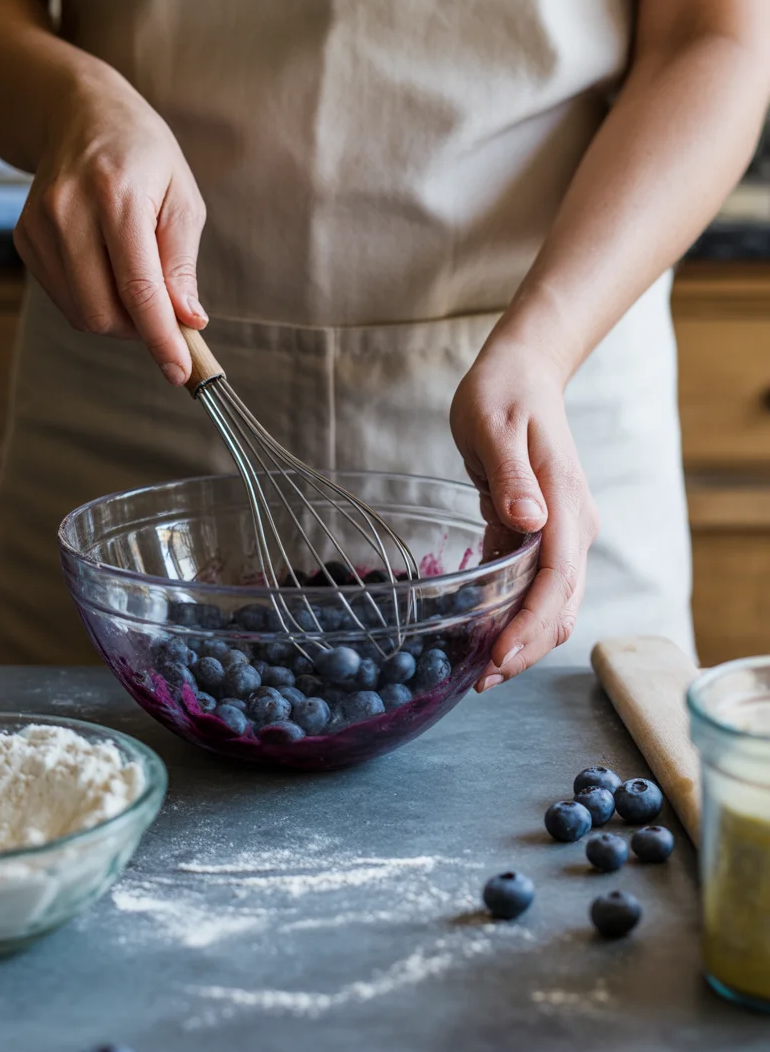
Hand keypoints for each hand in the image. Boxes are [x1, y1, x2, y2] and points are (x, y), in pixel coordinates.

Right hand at [13, 66, 206, 383]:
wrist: (80, 115)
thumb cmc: (144, 157)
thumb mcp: (181, 198)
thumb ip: (182, 263)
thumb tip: (188, 320)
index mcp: (115, 197)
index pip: (138, 289)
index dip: (161, 338)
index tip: (180, 372)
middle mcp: (68, 212)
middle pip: (102, 312)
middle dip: (140, 329)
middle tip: (165, 313)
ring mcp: (38, 226)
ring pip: (81, 313)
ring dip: (118, 319)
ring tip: (137, 286)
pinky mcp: (24, 239)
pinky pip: (64, 299)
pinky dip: (94, 301)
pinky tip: (107, 271)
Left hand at [449, 341, 598, 690]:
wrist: (523, 371)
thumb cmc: (503, 393)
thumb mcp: (495, 425)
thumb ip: (511, 476)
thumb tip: (528, 522)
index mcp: (566, 504)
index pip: (557, 581)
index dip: (531, 626)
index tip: (499, 659)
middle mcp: (573, 527)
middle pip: (560, 605)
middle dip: (526, 647)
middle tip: (480, 680)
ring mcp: (561, 532)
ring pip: (551, 602)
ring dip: (521, 637)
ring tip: (477, 667)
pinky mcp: (542, 533)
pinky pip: (533, 585)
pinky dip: (512, 613)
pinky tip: (479, 629)